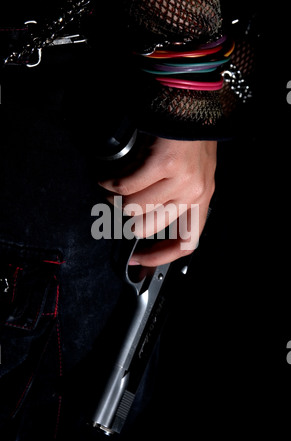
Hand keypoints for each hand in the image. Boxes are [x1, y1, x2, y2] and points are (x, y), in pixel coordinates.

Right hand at [98, 135, 216, 266]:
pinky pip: (125, 185)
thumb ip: (177, 197)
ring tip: (108, 186)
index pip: (187, 242)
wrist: (190, 101)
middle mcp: (194, 192)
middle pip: (149, 227)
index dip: (160, 256)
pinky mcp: (163, 163)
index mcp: (202, 198)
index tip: (138, 259)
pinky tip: (105, 176)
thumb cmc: (188, 137)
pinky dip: (109, 182)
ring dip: (113, 198)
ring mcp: (181, 179)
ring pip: (134, 207)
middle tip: (115, 205)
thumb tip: (145, 220)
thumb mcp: (193, 172)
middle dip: (125, 219)